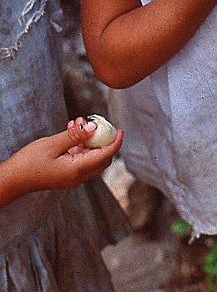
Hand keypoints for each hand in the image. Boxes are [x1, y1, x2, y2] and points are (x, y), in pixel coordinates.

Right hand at [0, 117, 122, 205]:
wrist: (13, 179)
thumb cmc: (30, 162)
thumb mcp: (53, 144)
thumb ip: (75, 136)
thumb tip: (94, 127)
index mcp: (78, 171)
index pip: (106, 156)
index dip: (115, 142)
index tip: (120, 129)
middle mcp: (78, 176)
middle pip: (102, 157)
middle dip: (102, 138)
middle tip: (96, 121)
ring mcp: (72, 176)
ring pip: (90, 156)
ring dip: (88, 139)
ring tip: (78, 121)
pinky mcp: (66, 173)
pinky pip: (80, 157)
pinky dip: (79, 144)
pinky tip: (72, 128)